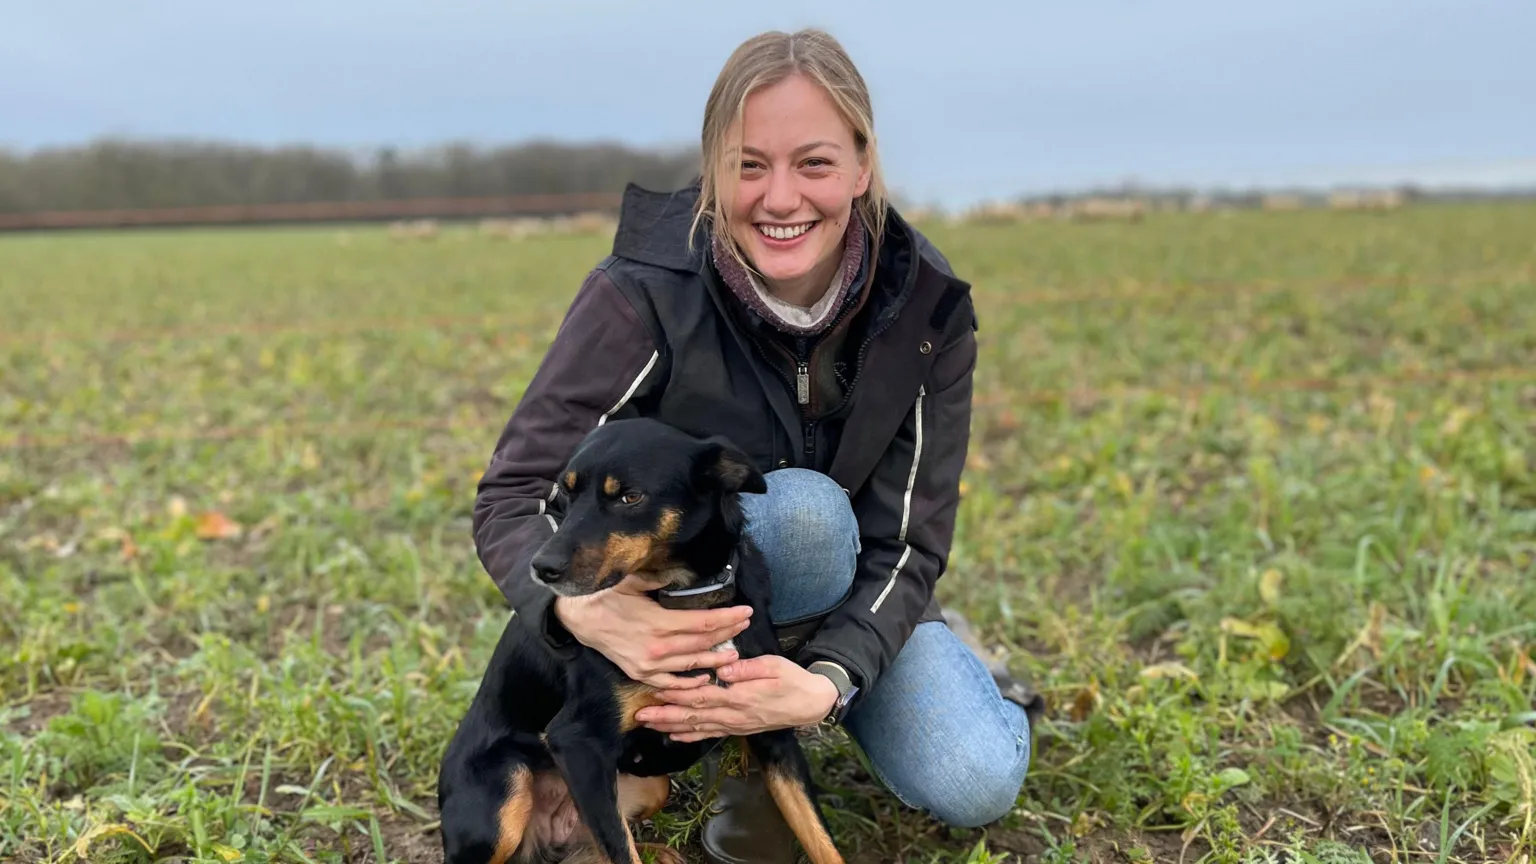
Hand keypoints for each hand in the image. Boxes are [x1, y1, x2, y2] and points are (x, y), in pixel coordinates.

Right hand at [552, 574, 752, 689]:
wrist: (579, 617)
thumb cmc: (606, 596)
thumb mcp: (635, 580)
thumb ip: (662, 578)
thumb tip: (685, 572)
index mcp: (658, 623)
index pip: (703, 622)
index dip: (727, 618)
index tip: (746, 611)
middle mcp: (657, 648)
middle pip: (702, 643)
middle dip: (727, 633)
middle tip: (745, 624)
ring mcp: (649, 665)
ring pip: (691, 665)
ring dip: (715, 659)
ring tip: (734, 652)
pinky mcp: (640, 674)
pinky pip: (670, 684)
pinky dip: (689, 683)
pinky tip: (705, 677)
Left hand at [633, 655, 839, 741]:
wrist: (810, 704)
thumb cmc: (792, 680)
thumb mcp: (774, 666)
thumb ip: (748, 669)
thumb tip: (725, 669)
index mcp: (740, 697)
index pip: (702, 696)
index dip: (678, 694)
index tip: (656, 690)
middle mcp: (733, 715)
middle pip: (693, 715)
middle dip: (665, 716)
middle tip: (640, 716)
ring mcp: (734, 724)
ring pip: (697, 727)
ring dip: (671, 727)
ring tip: (649, 725)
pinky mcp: (737, 728)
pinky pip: (710, 734)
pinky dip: (690, 736)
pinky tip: (675, 737)